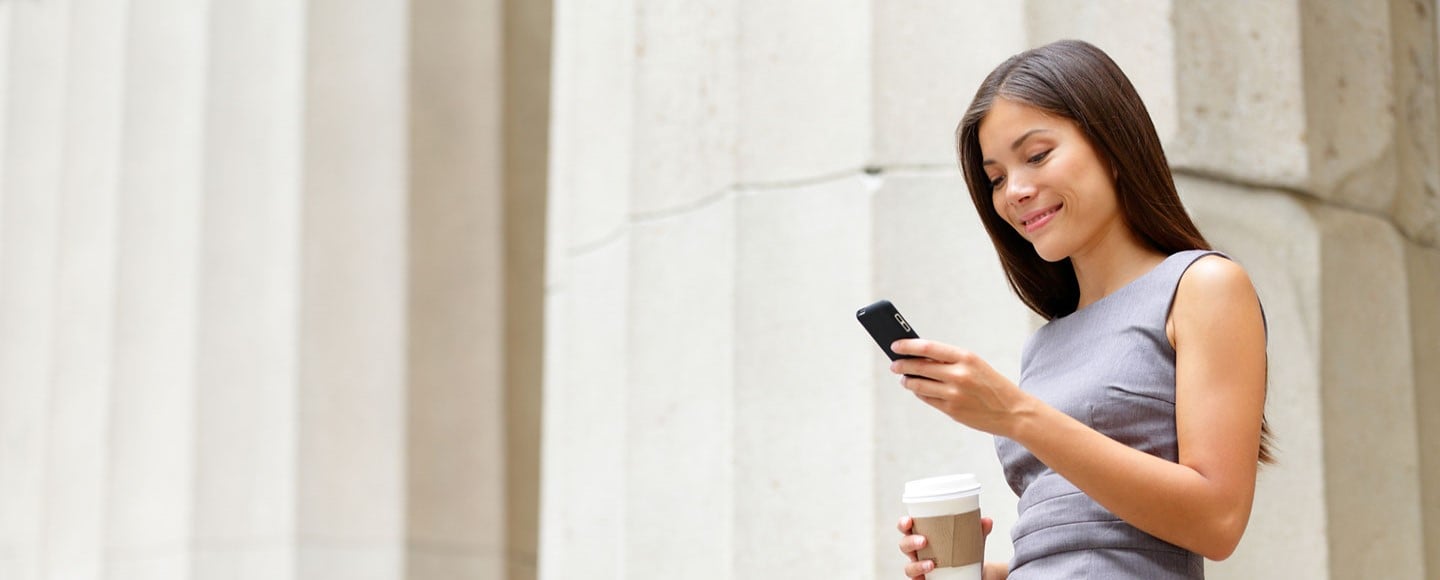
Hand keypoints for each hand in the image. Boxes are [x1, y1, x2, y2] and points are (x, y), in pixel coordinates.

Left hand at [889, 339, 1031, 436]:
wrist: (1013, 412)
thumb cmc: (991, 384)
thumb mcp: (975, 364)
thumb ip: (949, 360)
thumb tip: (918, 357)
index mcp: (965, 357)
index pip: (927, 347)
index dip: (907, 345)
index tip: (895, 345)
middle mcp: (958, 374)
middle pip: (919, 367)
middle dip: (902, 365)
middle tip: (894, 364)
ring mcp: (954, 394)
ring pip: (918, 385)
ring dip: (907, 381)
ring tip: (904, 378)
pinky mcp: (951, 410)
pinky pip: (926, 398)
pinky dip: (919, 392)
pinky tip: (918, 389)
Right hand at [897, 515, 997, 578]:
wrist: (971, 574)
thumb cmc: (963, 552)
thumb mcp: (971, 540)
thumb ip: (978, 531)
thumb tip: (987, 521)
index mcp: (923, 535)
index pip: (907, 528)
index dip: (903, 524)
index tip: (909, 521)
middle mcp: (918, 552)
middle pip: (904, 545)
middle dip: (910, 542)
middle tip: (924, 541)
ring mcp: (920, 567)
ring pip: (909, 567)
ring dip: (917, 565)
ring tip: (931, 564)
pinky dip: (919, 579)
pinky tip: (927, 578)